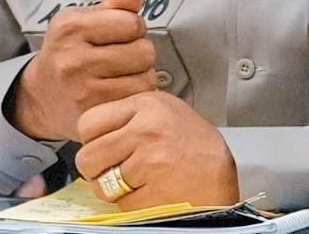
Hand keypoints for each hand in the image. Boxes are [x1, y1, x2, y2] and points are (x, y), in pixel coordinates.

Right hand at [11, 0, 156, 141]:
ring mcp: (82, 91)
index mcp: (70, 27)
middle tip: (123, 57)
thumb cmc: (70, 50)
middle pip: (143, 51)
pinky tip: (121, 92)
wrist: (41, 96)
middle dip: (140, 52)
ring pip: (145, 78)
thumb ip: (116, 4)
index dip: (133, 27)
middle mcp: (72, 59)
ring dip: (142, 76)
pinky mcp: (93, 115)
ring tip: (122, 75)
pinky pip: (137, 101)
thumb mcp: (84, 20)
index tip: (120, 34)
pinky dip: (137, 96)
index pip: (131, 22)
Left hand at [75, 90, 239, 210]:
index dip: (91, 139)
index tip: (102, 145)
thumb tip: (93, 129)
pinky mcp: (151, 193)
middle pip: (87, 156)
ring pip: (99, 183)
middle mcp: (146, 130)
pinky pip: (119, 203)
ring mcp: (148, 163)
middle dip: (96, 168)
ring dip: (110, 188)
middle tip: (112, 169)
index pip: (89, 122)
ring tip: (132, 181)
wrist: (220, 176)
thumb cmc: (194, 144)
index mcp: (147, 105)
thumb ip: (130, 113)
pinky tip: (147, 192)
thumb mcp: (165, 110)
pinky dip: (128, 203)